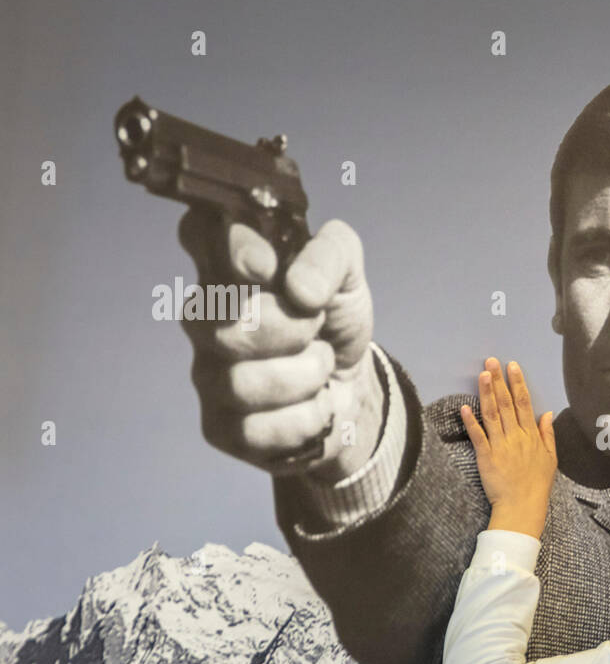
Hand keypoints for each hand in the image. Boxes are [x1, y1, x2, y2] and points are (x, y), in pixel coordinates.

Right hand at [177, 209, 382, 481]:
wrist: (355, 384)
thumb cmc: (334, 320)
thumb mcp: (349, 275)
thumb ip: (331, 254)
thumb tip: (299, 288)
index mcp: (230, 268)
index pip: (200, 234)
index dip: (229, 248)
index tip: (268, 268)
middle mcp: (207, 319)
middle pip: (215, 322)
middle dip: (288, 327)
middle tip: (316, 327)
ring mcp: (208, 374)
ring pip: (240, 382)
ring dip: (305, 375)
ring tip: (320, 365)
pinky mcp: (220, 427)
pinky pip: (255, 430)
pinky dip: (304, 418)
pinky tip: (315, 405)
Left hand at [461, 359, 555, 536]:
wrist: (522, 507)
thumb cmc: (537, 485)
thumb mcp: (550, 458)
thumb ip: (548, 434)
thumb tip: (547, 413)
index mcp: (532, 435)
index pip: (524, 403)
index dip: (517, 383)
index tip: (512, 366)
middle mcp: (516, 436)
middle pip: (507, 404)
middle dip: (499, 380)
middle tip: (492, 361)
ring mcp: (500, 446)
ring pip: (492, 414)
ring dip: (486, 393)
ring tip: (482, 374)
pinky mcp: (486, 457)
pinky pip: (478, 436)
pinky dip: (471, 421)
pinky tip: (465, 406)